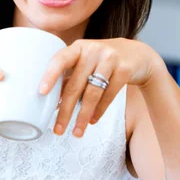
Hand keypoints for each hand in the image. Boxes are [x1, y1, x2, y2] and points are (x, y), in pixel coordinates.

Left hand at [39, 38, 164, 137]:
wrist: (137, 54)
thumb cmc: (102, 60)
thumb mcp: (85, 62)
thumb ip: (70, 76)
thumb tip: (52, 101)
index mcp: (78, 47)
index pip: (60, 60)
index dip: (50, 76)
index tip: (42, 92)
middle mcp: (93, 50)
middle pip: (76, 84)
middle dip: (65, 110)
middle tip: (57, 129)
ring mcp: (110, 59)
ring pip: (93, 93)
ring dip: (82, 115)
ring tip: (76, 132)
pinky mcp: (125, 69)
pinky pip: (109, 95)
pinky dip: (99, 110)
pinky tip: (91, 121)